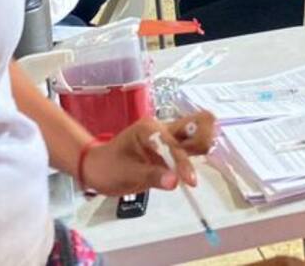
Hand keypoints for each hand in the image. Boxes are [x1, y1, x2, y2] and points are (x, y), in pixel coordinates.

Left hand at [79, 113, 215, 196]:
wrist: (97, 169)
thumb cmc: (108, 168)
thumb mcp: (127, 174)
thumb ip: (153, 176)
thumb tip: (175, 181)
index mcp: (149, 129)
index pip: (174, 145)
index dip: (182, 163)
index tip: (190, 181)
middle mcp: (161, 129)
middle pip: (194, 123)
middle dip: (204, 134)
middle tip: (207, 152)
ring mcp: (167, 138)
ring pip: (194, 132)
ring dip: (202, 143)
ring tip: (206, 157)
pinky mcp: (169, 149)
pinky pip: (189, 148)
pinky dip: (197, 154)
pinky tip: (197, 165)